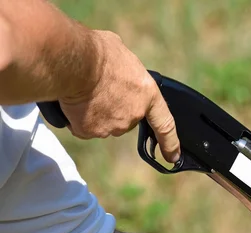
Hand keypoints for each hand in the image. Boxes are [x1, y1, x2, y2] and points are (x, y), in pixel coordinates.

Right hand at [58, 30, 180, 162]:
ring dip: (95, 111)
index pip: (165, 124)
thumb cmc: (98, 52)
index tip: (173, 157)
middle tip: (99, 89)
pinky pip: (83, 127)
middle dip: (114, 108)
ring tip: (84, 91)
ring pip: (103, 123)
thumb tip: (117, 69)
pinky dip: (77, 118)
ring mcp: (112, 126)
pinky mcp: (90, 131)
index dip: (170, 143)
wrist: (74, 62)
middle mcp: (133, 115)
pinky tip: (73, 101)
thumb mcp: (122, 54)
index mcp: (148, 95)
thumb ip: (126, 71)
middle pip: (125, 118)